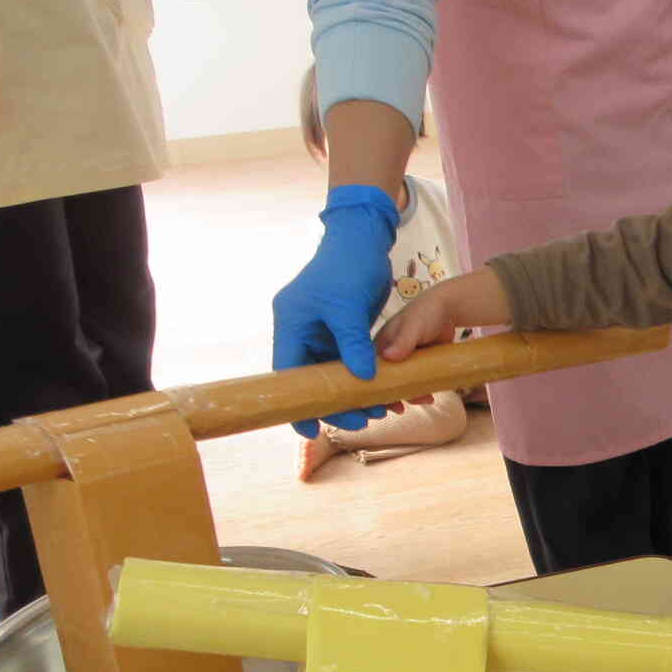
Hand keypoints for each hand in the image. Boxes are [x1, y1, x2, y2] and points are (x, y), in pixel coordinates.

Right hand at [272, 184, 399, 435]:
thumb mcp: (347, 305)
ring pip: (334, 374)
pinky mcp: (342, 330)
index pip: (287, 374)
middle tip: (363, 421)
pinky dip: (364, 377)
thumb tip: (363, 380)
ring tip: (381, 411)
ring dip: (355, 393)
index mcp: (290, 324)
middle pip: (312, 379)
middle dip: (336, 403)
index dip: (298, 404)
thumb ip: (353, 343)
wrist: (364, 240)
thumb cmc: (347, 266)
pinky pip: (350, 362)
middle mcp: (301, 331)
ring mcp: (321, 331)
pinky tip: (384, 393)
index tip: (311, 431)